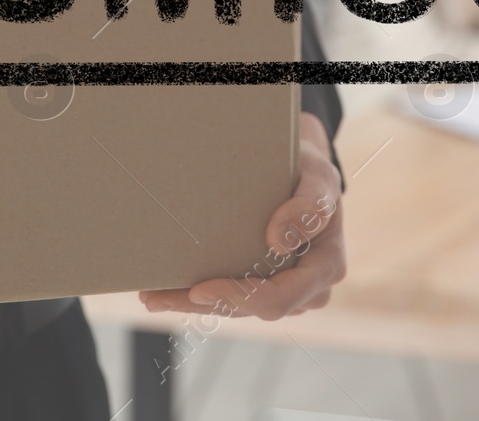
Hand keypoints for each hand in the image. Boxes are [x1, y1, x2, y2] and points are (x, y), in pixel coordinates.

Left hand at [139, 112, 345, 320]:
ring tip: (152, 295)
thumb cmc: (311, 171)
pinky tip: (165, 291)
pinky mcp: (267, 285)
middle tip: (155, 296)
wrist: (304, 171)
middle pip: (251, 309)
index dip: (240, 298)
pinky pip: (233, 297)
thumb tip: (279, 241)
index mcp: (326, 266)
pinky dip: (199, 295)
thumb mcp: (319, 177)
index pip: (281, 297)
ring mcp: (288, 290)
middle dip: (203, 305)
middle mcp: (309, 288)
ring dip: (194, 304)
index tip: (199, 288)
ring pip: (238, 309)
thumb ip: (309, 206)